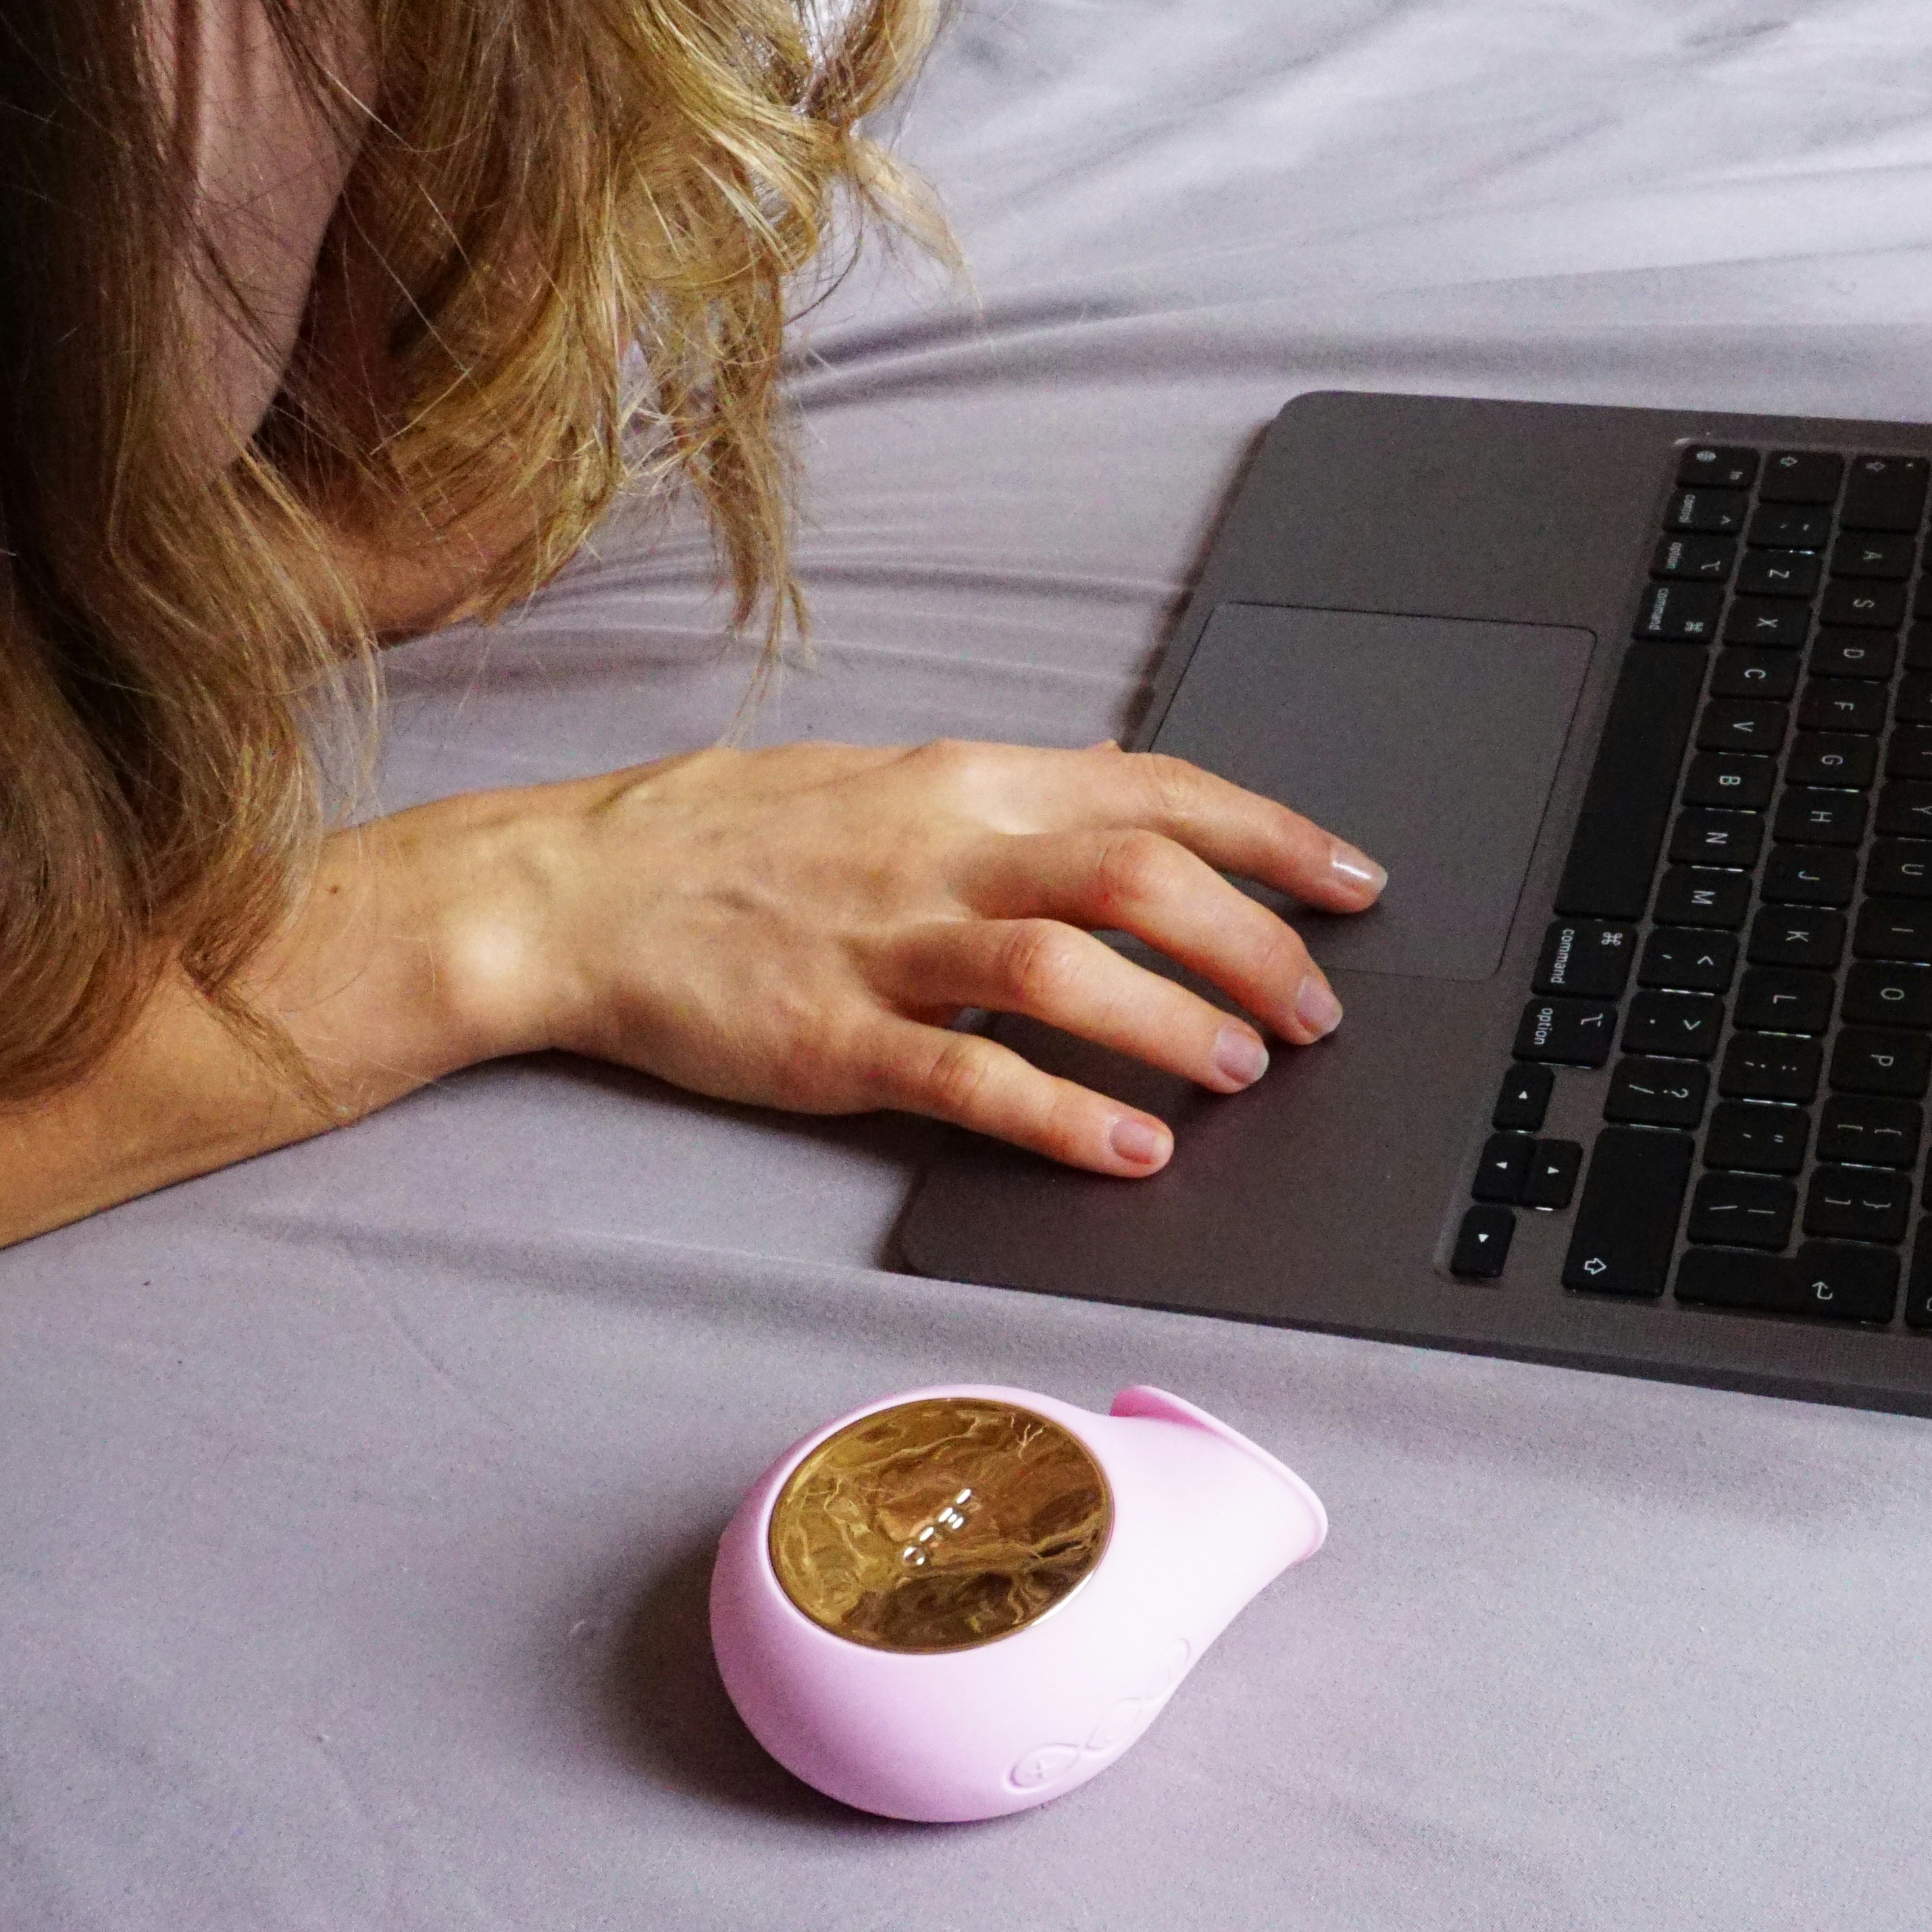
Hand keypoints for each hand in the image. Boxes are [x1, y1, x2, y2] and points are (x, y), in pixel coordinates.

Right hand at [293, 740, 1386, 1173]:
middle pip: (1136, 875)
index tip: (1354, 881)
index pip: (1154, 788)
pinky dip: (1065, 1117)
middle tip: (1318, 1007)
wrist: (576, 891)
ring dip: (1175, 1021)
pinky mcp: (830, 1041)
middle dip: (1252, 939)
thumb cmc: (728, 841)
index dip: (1272, 835)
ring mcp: (883, 947)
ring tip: (1244, 1070)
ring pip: (1067, 970)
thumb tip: (1127, 779)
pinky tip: (1131, 1152)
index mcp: (960, 783)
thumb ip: (1010, 793)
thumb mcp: (883, 781)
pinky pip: (971, 1079)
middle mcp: (936, 852)